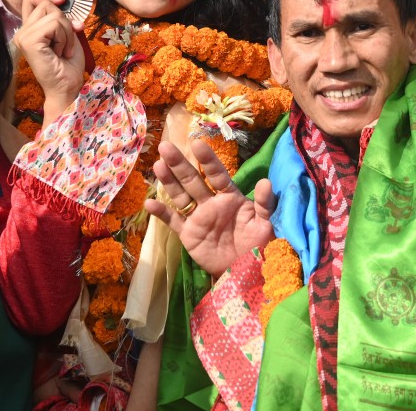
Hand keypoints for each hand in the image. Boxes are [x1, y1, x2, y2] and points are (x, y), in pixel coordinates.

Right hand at [13, 0, 85, 122]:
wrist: (68, 85)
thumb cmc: (68, 64)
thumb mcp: (66, 33)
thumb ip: (59, 17)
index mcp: (29, 29)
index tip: (63, 0)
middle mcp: (22, 32)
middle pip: (46, 5)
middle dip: (64, 21)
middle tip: (66, 43)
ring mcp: (23, 36)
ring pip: (53, 15)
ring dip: (67, 32)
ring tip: (64, 50)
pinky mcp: (29, 41)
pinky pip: (54, 25)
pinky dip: (65, 37)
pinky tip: (61, 52)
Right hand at [145, 141, 275, 275]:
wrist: (246, 271)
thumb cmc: (259, 244)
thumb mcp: (266, 223)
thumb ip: (265, 203)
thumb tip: (266, 182)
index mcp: (230, 197)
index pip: (216, 174)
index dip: (207, 160)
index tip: (197, 144)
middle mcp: (211, 203)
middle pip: (193, 180)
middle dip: (180, 164)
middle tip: (166, 146)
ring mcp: (198, 217)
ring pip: (180, 195)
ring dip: (169, 181)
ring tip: (158, 165)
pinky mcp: (189, 234)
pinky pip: (173, 221)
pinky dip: (161, 213)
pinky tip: (149, 203)